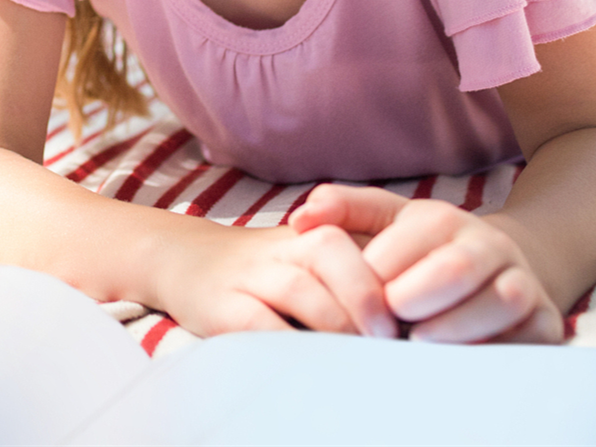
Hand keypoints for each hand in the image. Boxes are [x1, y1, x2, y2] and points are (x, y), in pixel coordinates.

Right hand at [155, 222, 397, 339]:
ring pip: (298, 287)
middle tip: (388, 335)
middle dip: (365, 294)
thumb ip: (352, 275)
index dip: (387, 271)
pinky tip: (309, 361)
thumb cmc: (262, 270)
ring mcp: (249, 274)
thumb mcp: (305, 256)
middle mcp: (281, 247)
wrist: (183, 259)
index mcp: (310, 233)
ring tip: (358, 353)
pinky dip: (287, 343)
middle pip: (330, 251)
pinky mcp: (221, 306)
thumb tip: (409, 319)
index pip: (356, 238)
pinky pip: (257, 323)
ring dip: (335, 322)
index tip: (412, 309)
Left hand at [290, 184, 563, 343]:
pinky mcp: (546, 321)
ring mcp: (522, 281)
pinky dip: (494, 349)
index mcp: (443, 219)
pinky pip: (529, 336)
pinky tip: (459, 358)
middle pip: (453, 269)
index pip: (406, 241)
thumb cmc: (425, 249)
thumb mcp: (386, 221)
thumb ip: (343, 211)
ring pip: (500, 301)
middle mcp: (488, 245)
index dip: (377, 275)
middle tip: (385, 327)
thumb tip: (301, 218)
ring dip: (454, 328)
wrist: (500, 267)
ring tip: (419, 342)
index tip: (357, 299)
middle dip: (413, 300)